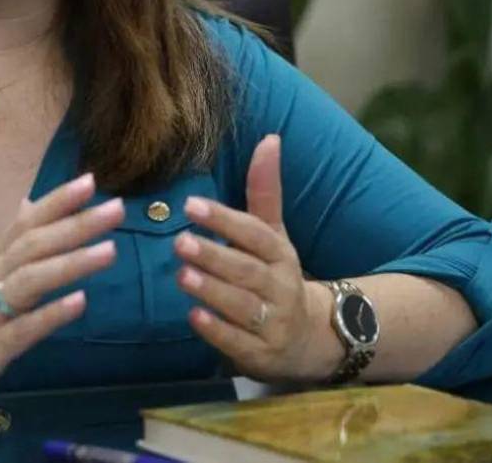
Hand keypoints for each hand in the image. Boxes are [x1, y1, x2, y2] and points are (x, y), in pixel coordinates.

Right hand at [0, 172, 123, 417]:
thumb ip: (9, 247)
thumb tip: (30, 205)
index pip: (24, 224)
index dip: (56, 202)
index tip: (90, 180)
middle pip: (33, 245)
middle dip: (76, 225)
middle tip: (116, 208)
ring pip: (30, 280)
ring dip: (71, 263)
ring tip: (109, 250)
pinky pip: (22, 329)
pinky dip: (51, 314)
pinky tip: (80, 303)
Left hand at [173, 134, 322, 381]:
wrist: (312, 337)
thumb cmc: (278, 274)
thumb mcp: (274, 233)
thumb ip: (265, 189)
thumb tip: (270, 137)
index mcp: (279, 253)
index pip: (253, 233)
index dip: (224, 219)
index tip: (191, 205)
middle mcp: (279, 286)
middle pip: (246, 270)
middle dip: (214, 256)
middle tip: (180, 242)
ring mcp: (273, 322)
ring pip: (242, 305)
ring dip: (212, 291)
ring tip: (181, 275)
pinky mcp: (261, 354)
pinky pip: (239, 342)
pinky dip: (217, 332)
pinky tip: (193, 318)